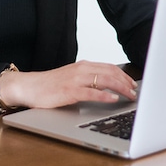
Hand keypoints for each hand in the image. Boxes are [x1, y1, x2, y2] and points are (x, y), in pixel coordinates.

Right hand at [0, 60, 137, 109]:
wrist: (30, 86)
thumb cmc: (51, 85)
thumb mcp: (72, 78)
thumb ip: (87, 80)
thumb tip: (106, 87)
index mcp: (83, 66)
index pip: (109, 67)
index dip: (124, 75)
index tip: (133, 83)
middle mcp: (81, 69)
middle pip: (110, 72)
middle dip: (126, 81)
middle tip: (135, 91)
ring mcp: (76, 79)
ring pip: (104, 80)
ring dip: (120, 88)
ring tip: (130, 95)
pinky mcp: (70, 91)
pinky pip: (91, 92)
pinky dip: (104, 95)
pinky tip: (113, 99)